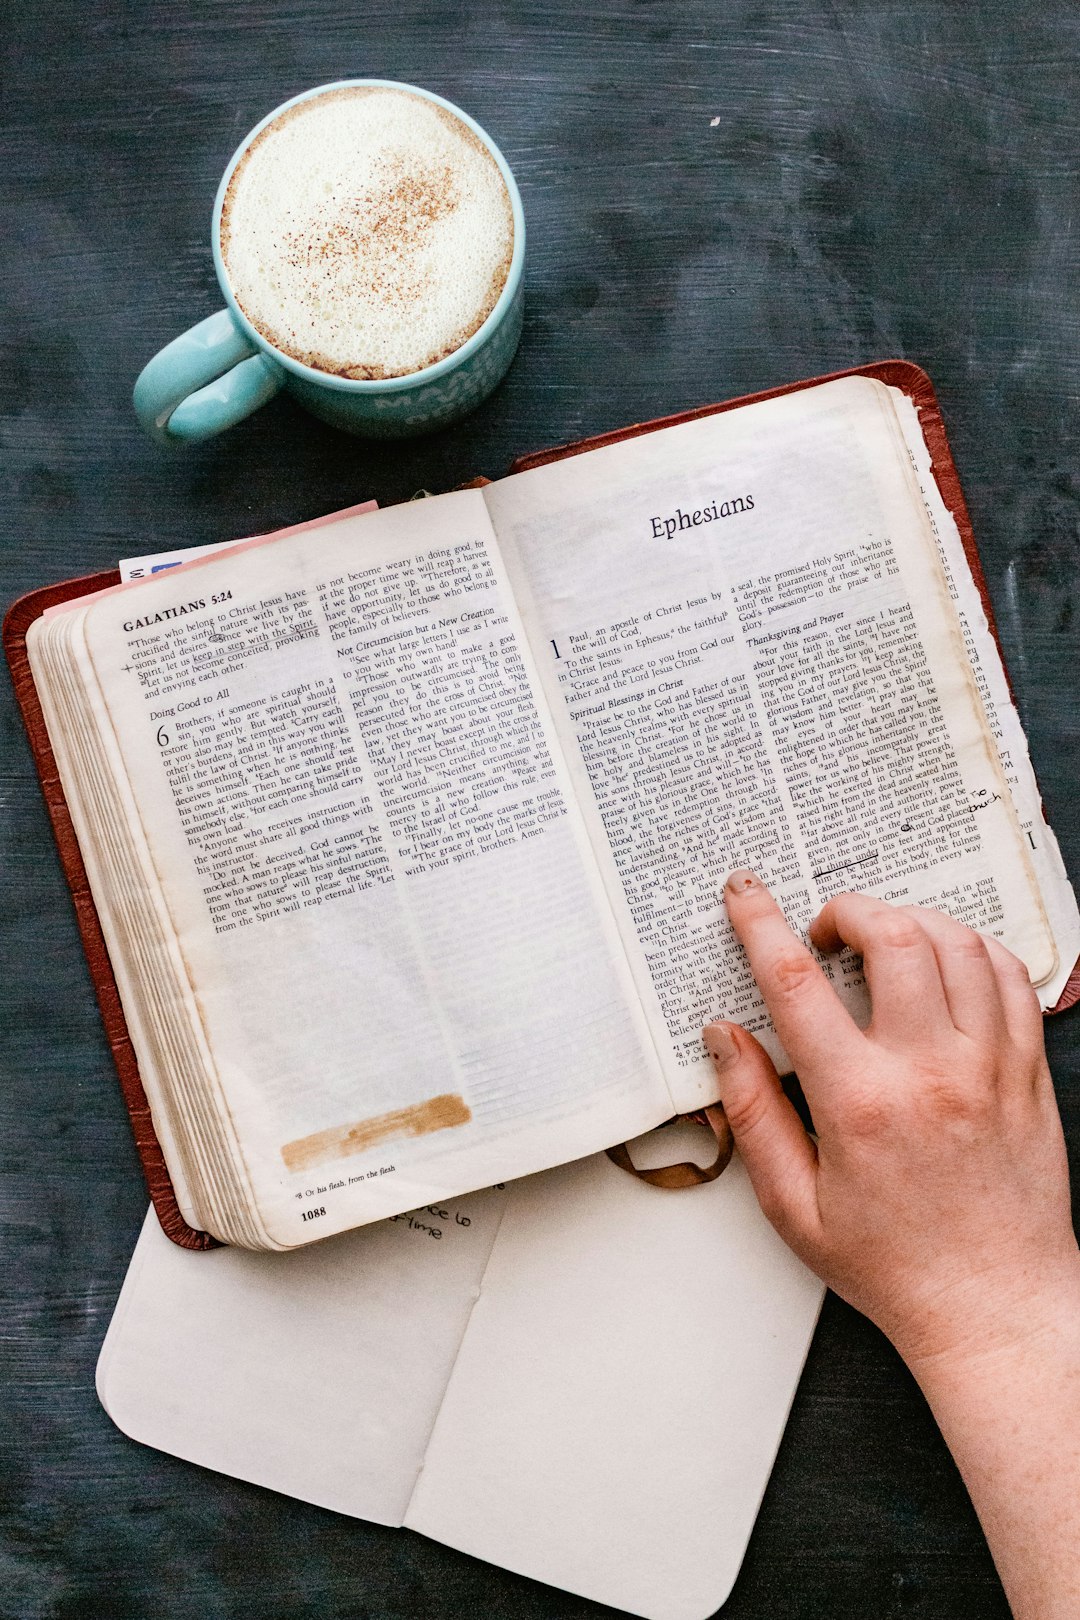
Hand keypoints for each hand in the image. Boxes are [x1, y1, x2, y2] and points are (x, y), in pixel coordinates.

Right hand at [703, 871, 1078, 1370]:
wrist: (996, 1308)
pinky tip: (946, 966)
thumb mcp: (792, 1205)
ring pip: (957, 943)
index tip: (746, 894)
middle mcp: (931, 1073)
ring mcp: (990, 1067)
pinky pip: (1011, 976)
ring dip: (910, 923)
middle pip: (892, 936)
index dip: (761, 924)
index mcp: (861, 1104)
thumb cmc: (896, 1267)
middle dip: (846, 909)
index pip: (798, 984)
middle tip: (825, 931)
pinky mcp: (1029, 1072)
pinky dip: (974, 950)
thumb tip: (724, 1039)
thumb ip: (752, 1112)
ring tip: (883, 944)